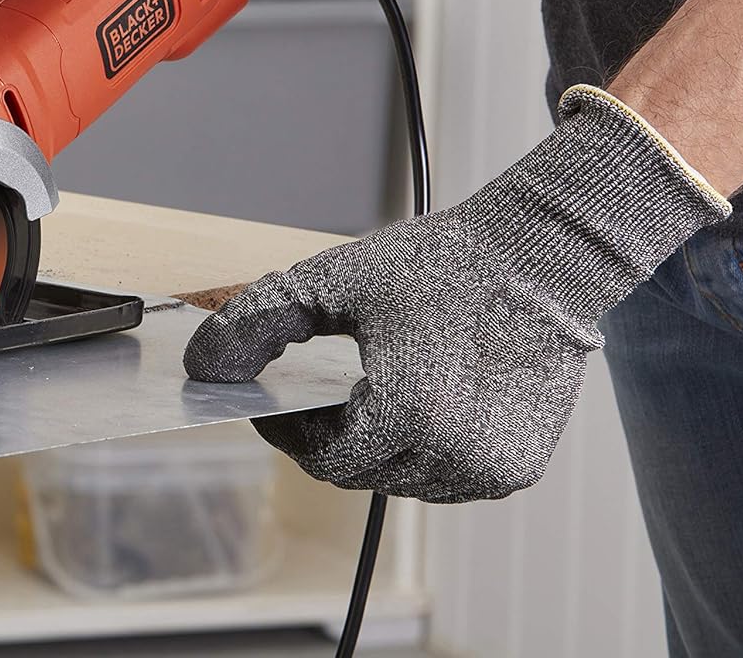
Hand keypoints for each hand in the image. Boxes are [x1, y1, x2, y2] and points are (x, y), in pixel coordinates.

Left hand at [183, 86, 729, 502]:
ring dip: (375, 448)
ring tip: (377, 389)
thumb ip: (254, 324)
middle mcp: (452, 454)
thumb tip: (202, 369)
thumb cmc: (437, 265)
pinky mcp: (517, 470)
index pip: (320, 457)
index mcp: (403, 413)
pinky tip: (422, 403)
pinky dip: (421, 454)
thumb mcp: (329, 283)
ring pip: (398, 483)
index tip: (279, 398)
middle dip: (329, 436)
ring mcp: (489, 468)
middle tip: (325, 388)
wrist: (540, 260)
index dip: (289, 430)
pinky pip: (444, 482)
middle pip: (357, 473)